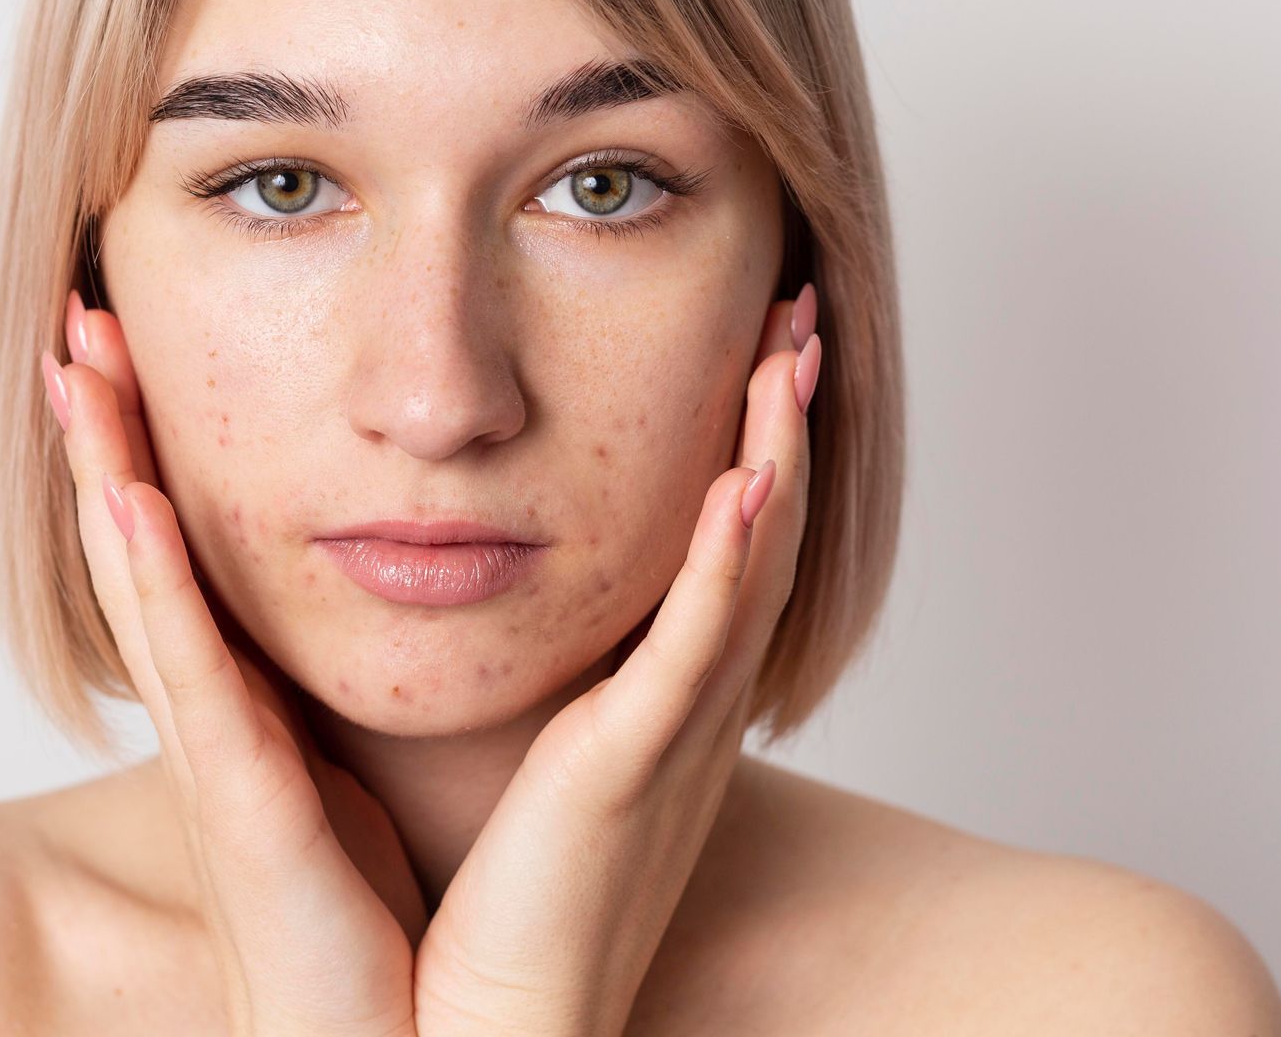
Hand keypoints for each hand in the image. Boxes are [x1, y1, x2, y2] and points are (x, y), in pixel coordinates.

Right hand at [43, 290, 425, 1036]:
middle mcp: (213, 715)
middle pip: (140, 542)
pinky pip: (193, 675)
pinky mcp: (241, 806)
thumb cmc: (379, 916)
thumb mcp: (356, 770)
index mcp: (247, 700)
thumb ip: (345, 689)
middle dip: (105, 428)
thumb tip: (390, 600)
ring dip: (103, 469)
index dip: (147, 445)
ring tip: (77, 366)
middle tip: (77, 318)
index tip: (131, 345)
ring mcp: (214, 756)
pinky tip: (123, 498)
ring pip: (142, 585)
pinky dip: (150, 582)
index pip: (184, 545)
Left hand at [410, 290, 821, 1036]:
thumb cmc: (483, 897)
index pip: (720, 545)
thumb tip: (495, 593)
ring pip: (749, 570)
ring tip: (792, 352)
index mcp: (656, 699)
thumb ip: (534, 675)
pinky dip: (730, 565)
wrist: (482, 1028)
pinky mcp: (631, 771)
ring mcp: (671, 737)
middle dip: (783, 420)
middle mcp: (685, 708)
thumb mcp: (522, 754)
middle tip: (799, 314)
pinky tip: (751, 481)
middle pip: (761, 534)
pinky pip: (693, 651)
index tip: (754, 347)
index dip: (750, 443)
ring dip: (776, 455)